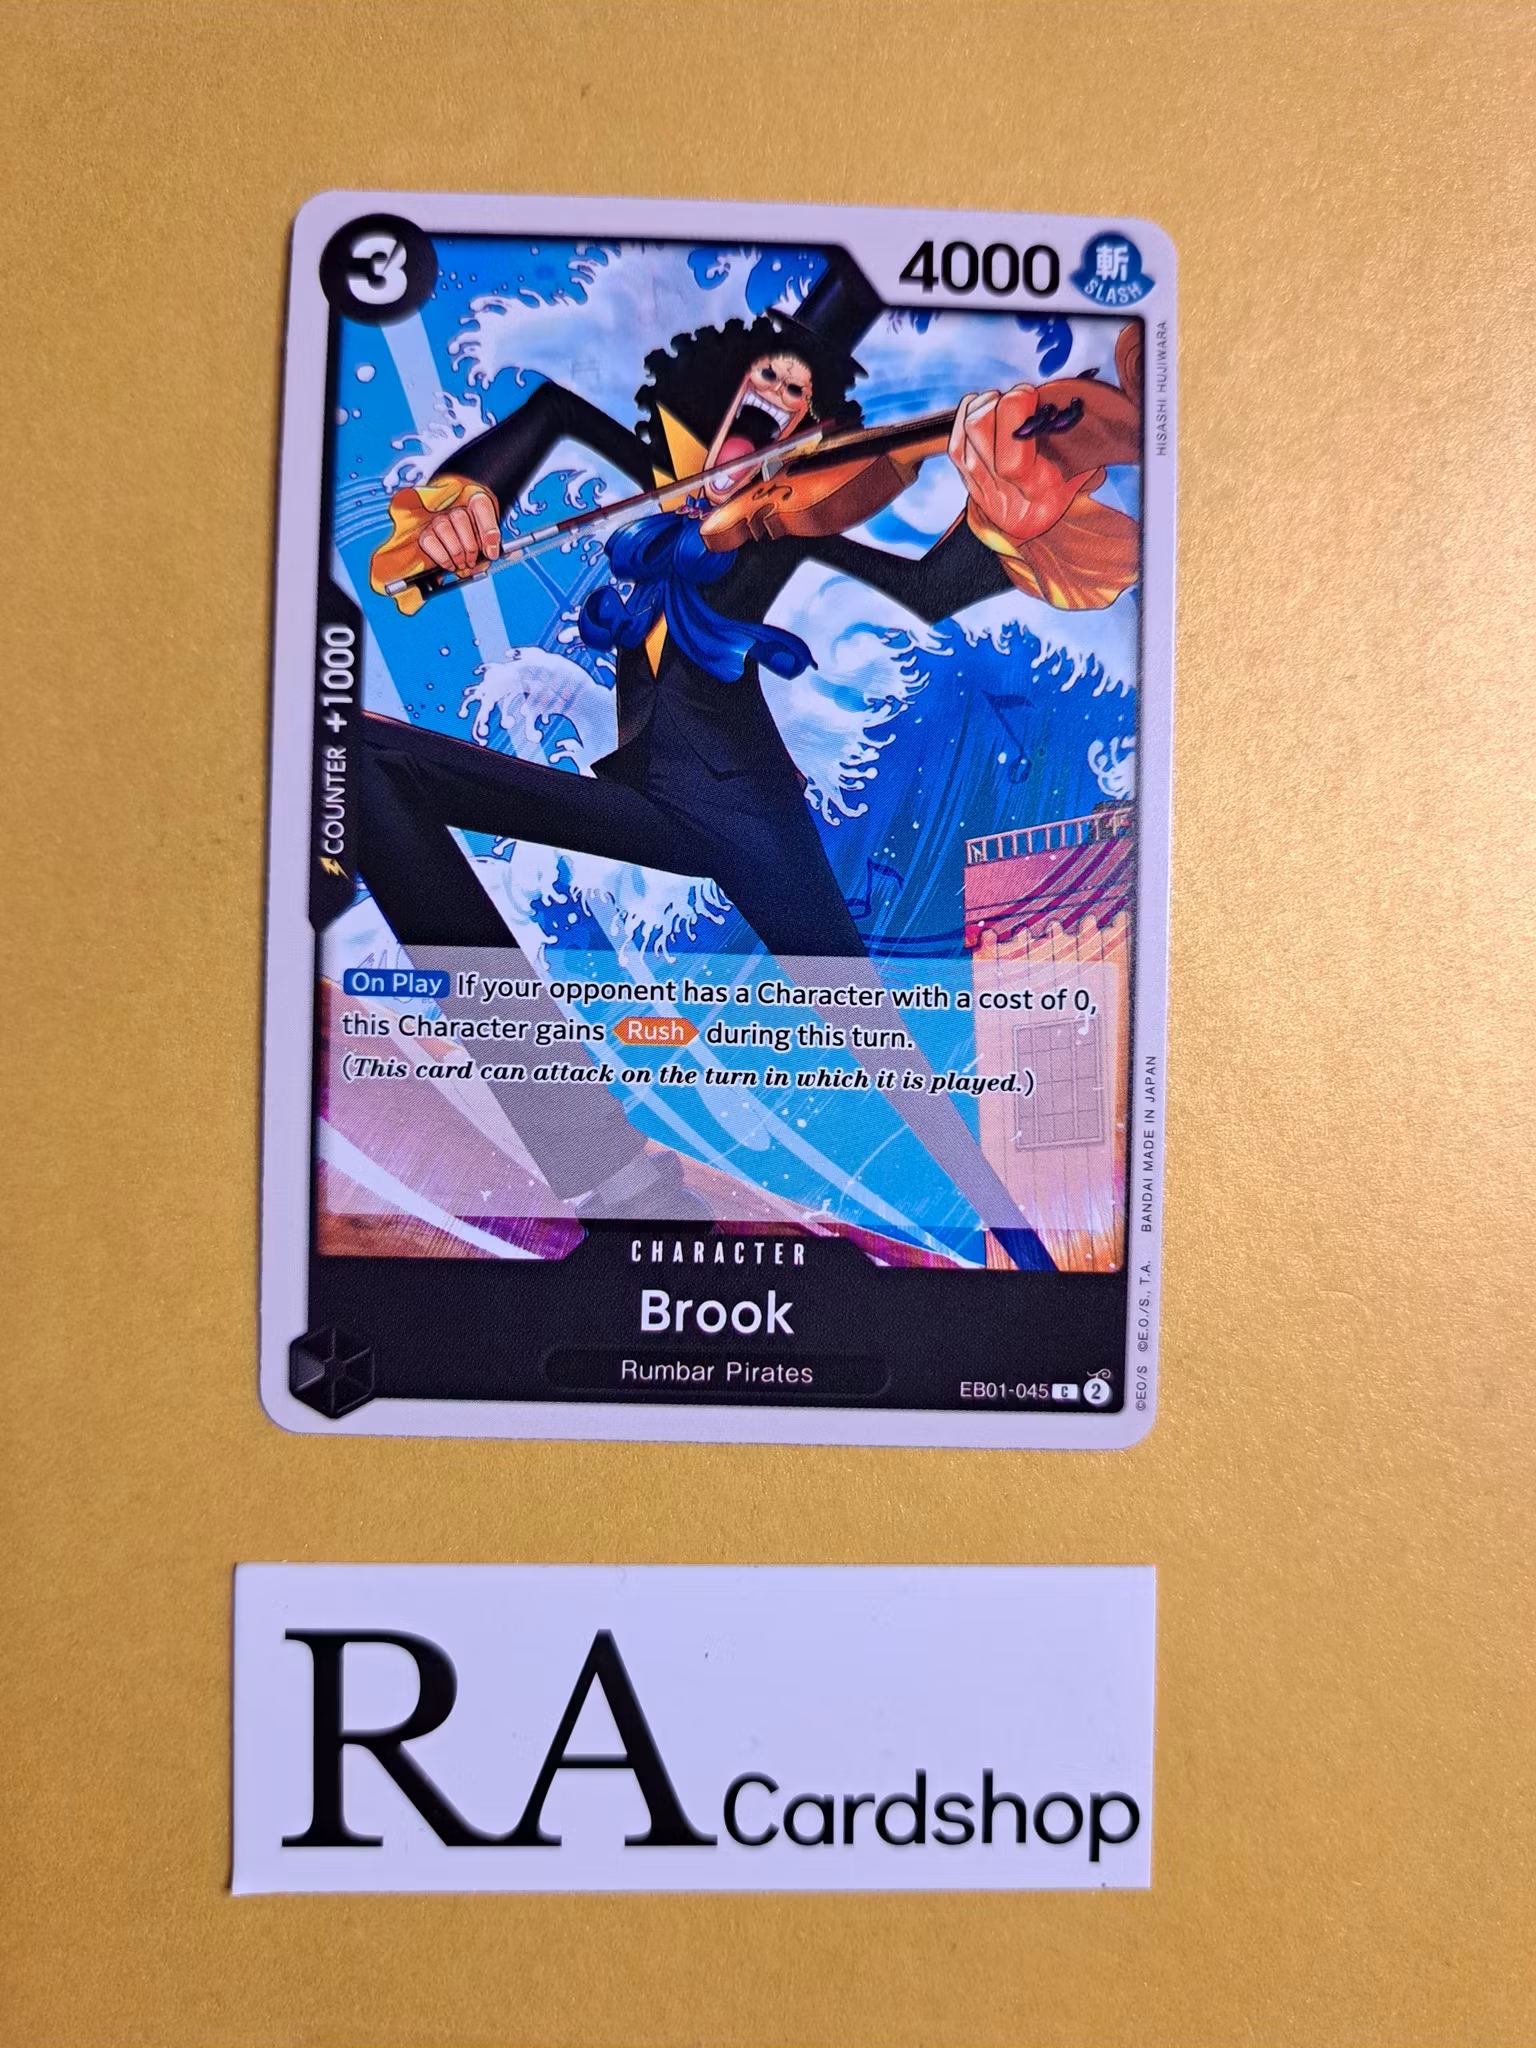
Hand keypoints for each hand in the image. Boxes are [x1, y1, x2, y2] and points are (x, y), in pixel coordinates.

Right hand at [416, 482, 501, 574]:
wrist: (447, 549)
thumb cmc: (471, 541)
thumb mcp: (484, 540)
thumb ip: (490, 543)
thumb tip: (492, 554)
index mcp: (472, 500)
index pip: (480, 505)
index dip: (487, 529)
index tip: (492, 553)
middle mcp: (451, 504)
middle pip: (460, 517)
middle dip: (470, 546)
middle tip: (473, 561)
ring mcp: (435, 516)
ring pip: (444, 528)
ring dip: (456, 552)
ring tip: (463, 564)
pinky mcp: (423, 531)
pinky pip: (429, 541)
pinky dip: (442, 557)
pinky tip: (450, 565)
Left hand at [948, 386, 1100, 544]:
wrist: (1029, 523)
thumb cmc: (1061, 488)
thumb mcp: (1080, 471)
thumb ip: (1084, 443)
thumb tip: (1085, 404)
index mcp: (1039, 492)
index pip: (1013, 460)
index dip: (1015, 414)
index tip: (1030, 391)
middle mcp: (1005, 493)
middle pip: (981, 432)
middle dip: (1000, 402)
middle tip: (1020, 396)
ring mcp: (981, 487)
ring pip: (968, 434)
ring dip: (985, 405)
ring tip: (1003, 400)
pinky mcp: (966, 479)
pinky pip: (956, 441)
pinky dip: (966, 414)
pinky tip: (980, 403)